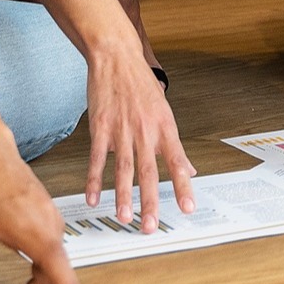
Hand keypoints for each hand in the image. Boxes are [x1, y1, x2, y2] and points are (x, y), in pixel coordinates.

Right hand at [84, 47, 194, 232]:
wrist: (116, 57)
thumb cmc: (140, 83)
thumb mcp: (164, 111)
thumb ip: (174, 145)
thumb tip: (190, 169)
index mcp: (164, 127)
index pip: (177, 162)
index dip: (183, 186)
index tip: (188, 208)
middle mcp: (145, 131)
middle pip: (149, 171)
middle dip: (150, 201)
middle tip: (151, 225)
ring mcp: (121, 130)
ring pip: (123, 169)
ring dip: (123, 195)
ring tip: (125, 217)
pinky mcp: (100, 128)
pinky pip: (96, 158)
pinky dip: (94, 180)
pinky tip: (94, 198)